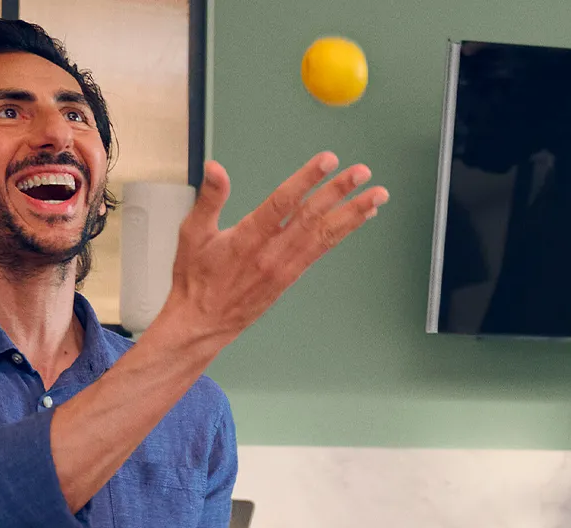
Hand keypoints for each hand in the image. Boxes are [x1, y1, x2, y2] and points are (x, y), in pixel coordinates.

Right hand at [156, 154, 388, 343]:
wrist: (203, 323)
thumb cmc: (196, 277)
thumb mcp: (193, 234)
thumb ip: (209, 199)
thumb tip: (215, 168)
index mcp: (247, 238)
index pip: (282, 202)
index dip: (307, 180)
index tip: (327, 161)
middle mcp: (272, 253)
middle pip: (311, 216)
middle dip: (340, 192)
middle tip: (362, 172)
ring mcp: (285, 267)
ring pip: (325, 234)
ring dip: (354, 212)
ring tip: (378, 195)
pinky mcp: (292, 276)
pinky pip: (323, 249)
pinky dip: (344, 230)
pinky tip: (362, 216)